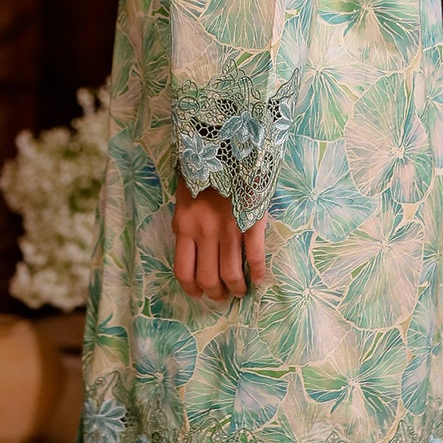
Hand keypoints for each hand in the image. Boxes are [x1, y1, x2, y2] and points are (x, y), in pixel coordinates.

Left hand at [173, 175, 268, 299]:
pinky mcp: (251, 222)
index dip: (192, 289)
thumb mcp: (185, 198)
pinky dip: (257, 273)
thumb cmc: (204, 171)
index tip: (199, 294)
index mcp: (184, 226)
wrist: (228, 145)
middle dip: (216, 294)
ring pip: (230, 273)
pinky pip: (254, 256)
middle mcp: (203, 232)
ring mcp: (228, 228)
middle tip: (223, 297)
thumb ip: (187, 224)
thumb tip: (191, 250)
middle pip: (207, 278)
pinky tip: (258, 279)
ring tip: (241, 292)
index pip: (183, 270)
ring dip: (237, 288)